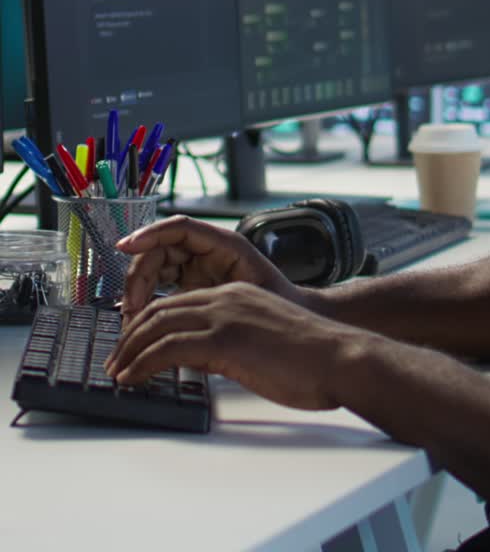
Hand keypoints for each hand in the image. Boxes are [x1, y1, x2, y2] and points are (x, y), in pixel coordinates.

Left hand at [106, 282, 350, 410]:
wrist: (340, 358)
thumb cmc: (311, 360)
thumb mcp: (261, 342)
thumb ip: (228, 343)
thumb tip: (197, 362)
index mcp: (237, 294)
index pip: (178, 302)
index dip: (149, 324)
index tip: (133, 346)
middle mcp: (227, 297)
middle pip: (161, 309)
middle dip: (131, 336)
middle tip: (116, 362)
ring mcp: (225, 316)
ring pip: (157, 325)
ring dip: (129, 351)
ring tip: (117, 373)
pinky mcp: (224, 340)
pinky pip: (167, 348)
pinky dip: (142, 364)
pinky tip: (132, 379)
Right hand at [117, 215, 304, 318]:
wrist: (296, 326)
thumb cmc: (279, 306)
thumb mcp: (249, 297)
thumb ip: (213, 299)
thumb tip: (172, 306)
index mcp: (224, 244)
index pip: (179, 227)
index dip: (150, 233)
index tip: (128, 246)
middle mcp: (208, 251)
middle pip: (160, 250)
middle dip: (139, 275)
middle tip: (130, 307)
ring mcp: (198, 268)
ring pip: (156, 269)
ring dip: (139, 290)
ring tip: (133, 319)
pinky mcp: (193, 287)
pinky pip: (161, 287)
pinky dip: (147, 301)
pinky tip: (141, 320)